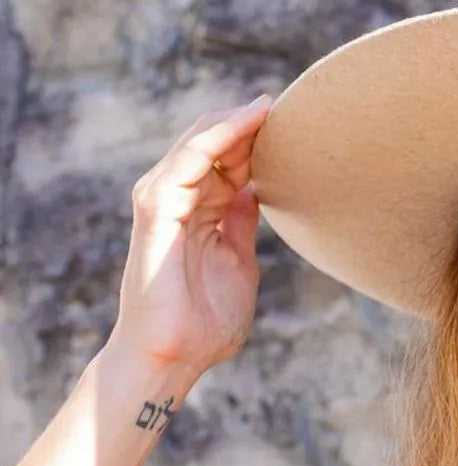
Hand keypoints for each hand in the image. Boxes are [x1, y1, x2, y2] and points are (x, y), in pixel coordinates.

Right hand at [107, 96, 272, 376]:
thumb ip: (242, 225)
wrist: (173, 360)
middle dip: (246, 125)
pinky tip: (241, 128)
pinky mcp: (154, 214)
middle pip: (211, 147)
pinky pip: (182, 166)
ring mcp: (163, 206)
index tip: (295, 125)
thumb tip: (257, 191)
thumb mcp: (239, 262)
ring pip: (195, 146)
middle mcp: (178, 203)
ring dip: (231, 124)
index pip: (226, 163)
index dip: (256, 141)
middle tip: (286, 105)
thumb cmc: (205, 325)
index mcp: (199, 213)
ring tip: (267, 107)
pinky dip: (211, 142)